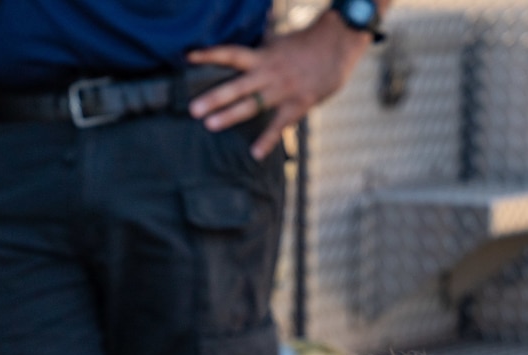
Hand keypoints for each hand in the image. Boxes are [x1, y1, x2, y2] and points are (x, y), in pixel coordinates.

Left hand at [188, 10, 374, 158]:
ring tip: (210, 126)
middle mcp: (269, 72)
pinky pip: (280, 124)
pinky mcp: (298, 104)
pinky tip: (255, 154)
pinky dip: (268, 140)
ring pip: (252, 104)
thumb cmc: (308, 42)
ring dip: (230, 115)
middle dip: (213, 97)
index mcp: (263, 55)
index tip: (188, 57)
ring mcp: (283, 90)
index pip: (231, 53)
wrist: (339, 43)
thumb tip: (254, 27)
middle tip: (192, 108)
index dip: (209, 54)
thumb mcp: (279, 39)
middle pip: (236, 85)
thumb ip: (263, 39)